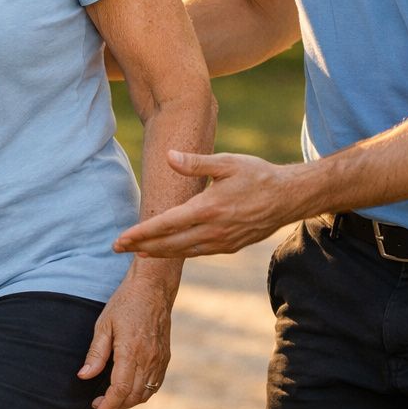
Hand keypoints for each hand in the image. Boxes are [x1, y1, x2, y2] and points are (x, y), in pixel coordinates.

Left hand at [77, 275, 173, 408]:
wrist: (153, 288)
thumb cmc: (125, 303)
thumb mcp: (104, 325)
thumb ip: (95, 354)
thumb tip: (84, 376)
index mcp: (131, 351)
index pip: (120, 390)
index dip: (108, 406)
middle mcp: (149, 359)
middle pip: (133, 396)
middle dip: (116, 407)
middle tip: (100, 407)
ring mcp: (160, 359)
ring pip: (146, 393)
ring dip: (129, 402)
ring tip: (113, 401)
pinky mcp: (165, 357)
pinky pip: (155, 384)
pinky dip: (143, 393)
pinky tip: (131, 390)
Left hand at [112, 150, 304, 257]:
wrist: (289, 197)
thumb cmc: (257, 175)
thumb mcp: (227, 162)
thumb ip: (196, 162)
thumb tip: (169, 156)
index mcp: (208, 208)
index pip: (166, 224)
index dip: (140, 233)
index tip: (121, 239)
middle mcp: (213, 230)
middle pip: (169, 244)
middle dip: (141, 247)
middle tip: (118, 249)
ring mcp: (222, 241)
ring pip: (182, 252)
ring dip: (158, 253)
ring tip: (137, 253)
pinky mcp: (230, 246)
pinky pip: (198, 252)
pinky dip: (179, 253)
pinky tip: (168, 250)